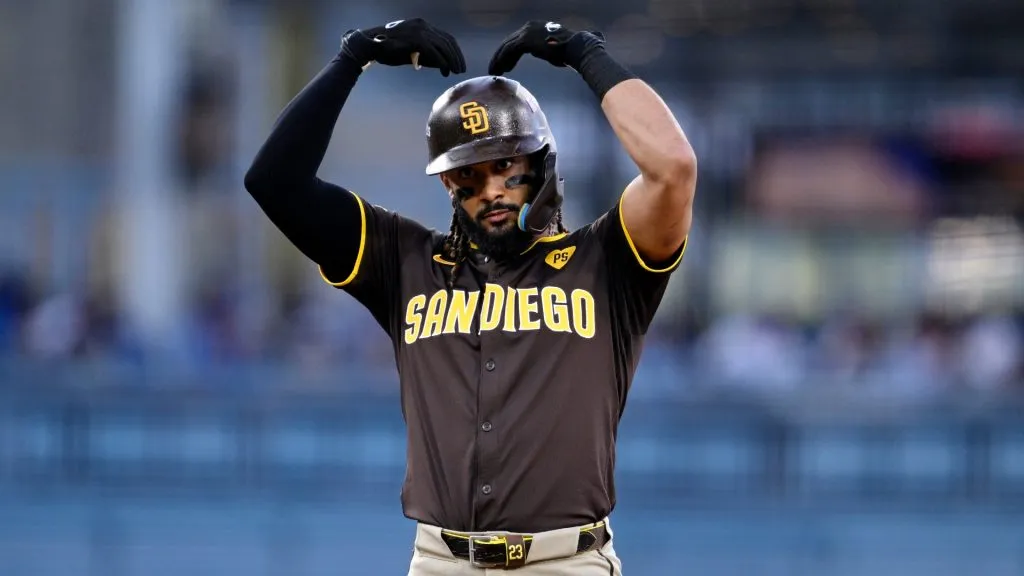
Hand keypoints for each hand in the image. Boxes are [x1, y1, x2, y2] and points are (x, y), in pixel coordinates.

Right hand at [341, 18, 465, 76]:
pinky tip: (445, 70)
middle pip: (448, 41)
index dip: (454, 51)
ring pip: (444, 46)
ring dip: (452, 60)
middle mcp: (423, 25)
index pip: (445, 37)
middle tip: (461, 70)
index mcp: (422, 25)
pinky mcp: (416, 39)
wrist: (370, 45)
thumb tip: (443, 64)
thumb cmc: (388, 50)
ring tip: (455, 72)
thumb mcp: (411, 52)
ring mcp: (420, 30)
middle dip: (456, 56)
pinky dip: (442, 62)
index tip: (458, 63)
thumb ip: (426, 55)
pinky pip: (434, 52)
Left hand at [487, 20, 604, 75]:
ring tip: (495, 72)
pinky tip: (502, 69)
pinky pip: (509, 51)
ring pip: (506, 46)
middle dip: (500, 56)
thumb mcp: (549, 47)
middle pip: (508, 42)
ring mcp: (525, 33)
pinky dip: (503, 60)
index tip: (504, 64)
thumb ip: (539, 47)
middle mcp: (527, 27)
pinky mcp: (525, 40)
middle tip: (494, 68)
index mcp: (533, 27)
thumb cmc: (566, 51)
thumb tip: (535, 51)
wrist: (573, 47)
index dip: (508, 53)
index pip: (516, 40)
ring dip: (499, 60)